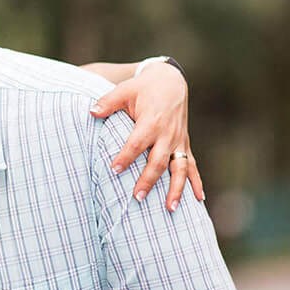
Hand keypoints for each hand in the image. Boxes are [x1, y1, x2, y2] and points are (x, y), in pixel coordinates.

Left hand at [90, 61, 203, 210]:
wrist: (171, 81)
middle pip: (158, 161)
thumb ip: (108, 102)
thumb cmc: (144, 88)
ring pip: (180, 168)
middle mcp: (168, 134)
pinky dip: (196, 182)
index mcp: (152, 121)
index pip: (137, 143)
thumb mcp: (125, 90)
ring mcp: (178, 141)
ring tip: (170, 209)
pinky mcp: (185, 145)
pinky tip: (199, 199)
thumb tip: (91, 112)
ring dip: (176, 189)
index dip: (125, 157)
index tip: (114, 170)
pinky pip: (192, 165)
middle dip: (148, 180)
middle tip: (137, 198)